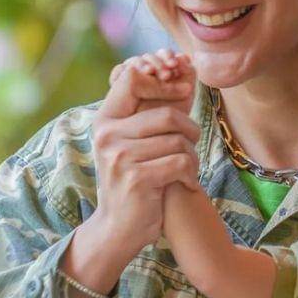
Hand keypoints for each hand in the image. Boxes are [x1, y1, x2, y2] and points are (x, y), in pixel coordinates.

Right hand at [86, 54, 199, 258]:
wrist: (119, 228)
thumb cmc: (135, 178)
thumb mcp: (132, 142)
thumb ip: (150, 111)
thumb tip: (185, 70)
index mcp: (105, 120)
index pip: (132, 76)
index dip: (164, 82)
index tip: (184, 93)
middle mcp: (107, 135)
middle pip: (167, 114)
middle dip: (189, 132)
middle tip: (190, 148)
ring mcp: (120, 157)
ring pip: (178, 140)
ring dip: (192, 157)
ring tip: (186, 170)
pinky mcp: (137, 179)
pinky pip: (181, 162)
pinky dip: (190, 174)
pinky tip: (185, 184)